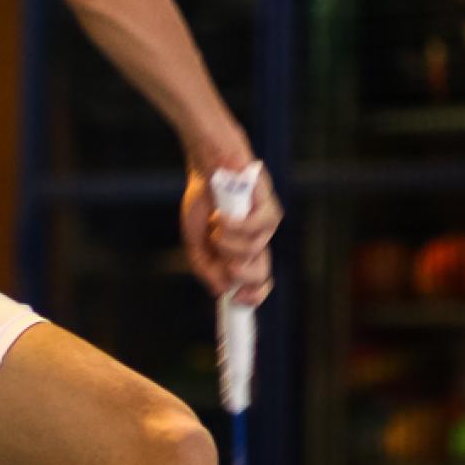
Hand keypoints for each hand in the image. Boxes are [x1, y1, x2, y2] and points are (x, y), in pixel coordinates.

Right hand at [181, 156, 279, 303]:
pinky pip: (256, 228)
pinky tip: (223, 215)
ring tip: (217, 223)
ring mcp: (265, 226)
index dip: (251, 297)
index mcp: (242, 253)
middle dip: (241, 274)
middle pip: (261, 275)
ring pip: (253, 252)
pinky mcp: (269, 206)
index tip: (237, 300)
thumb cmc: (203, 200)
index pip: (256, 283)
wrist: (207, 164)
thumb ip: (206, 269)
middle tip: (226, 262)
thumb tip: (222, 291)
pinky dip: (235, 225)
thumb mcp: (195, 242)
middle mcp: (258, 242)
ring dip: (227, 242)